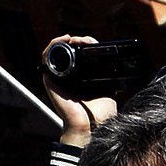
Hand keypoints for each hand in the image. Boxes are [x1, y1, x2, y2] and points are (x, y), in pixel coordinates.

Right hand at [40, 31, 118, 146]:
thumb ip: (110, 82)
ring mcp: (56, 78)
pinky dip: (53, 46)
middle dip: (77, 42)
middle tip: (86, 41)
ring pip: (54, 52)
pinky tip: (65, 40)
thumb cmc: (99, 115)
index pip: (79, 58)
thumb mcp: (109, 92)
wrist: (89, 126)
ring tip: (75, 39)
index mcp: (78, 80)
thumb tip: (119, 71)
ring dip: (64, 41)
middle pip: (67, 53)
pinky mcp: (49, 79)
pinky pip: (46, 58)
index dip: (85, 47)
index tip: (93, 44)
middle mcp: (66, 78)